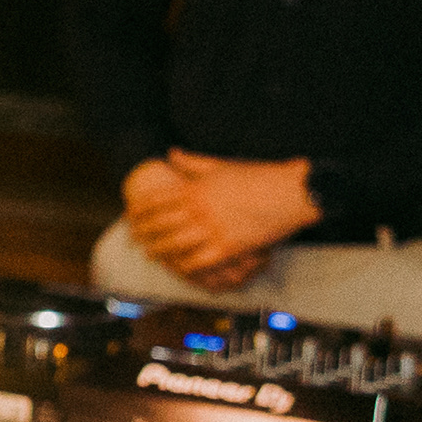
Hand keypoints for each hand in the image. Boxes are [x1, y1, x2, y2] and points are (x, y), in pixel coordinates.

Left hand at [125, 150, 319, 287]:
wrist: (291, 193)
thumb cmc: (258, 176)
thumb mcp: (221, 165)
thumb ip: (192, 162)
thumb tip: (170, 153)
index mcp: (195, 189)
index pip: (155, 202)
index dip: (138, 212)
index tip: (130, 217)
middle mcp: (199, 210)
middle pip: (159, 225)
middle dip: (143, 234)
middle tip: (133, 240)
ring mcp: (212, 230)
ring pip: (174, 245)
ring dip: (158, 251)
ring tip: (149, 255)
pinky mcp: (228, 248)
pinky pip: (198, 261)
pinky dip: (184, 266)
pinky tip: (177, 268)